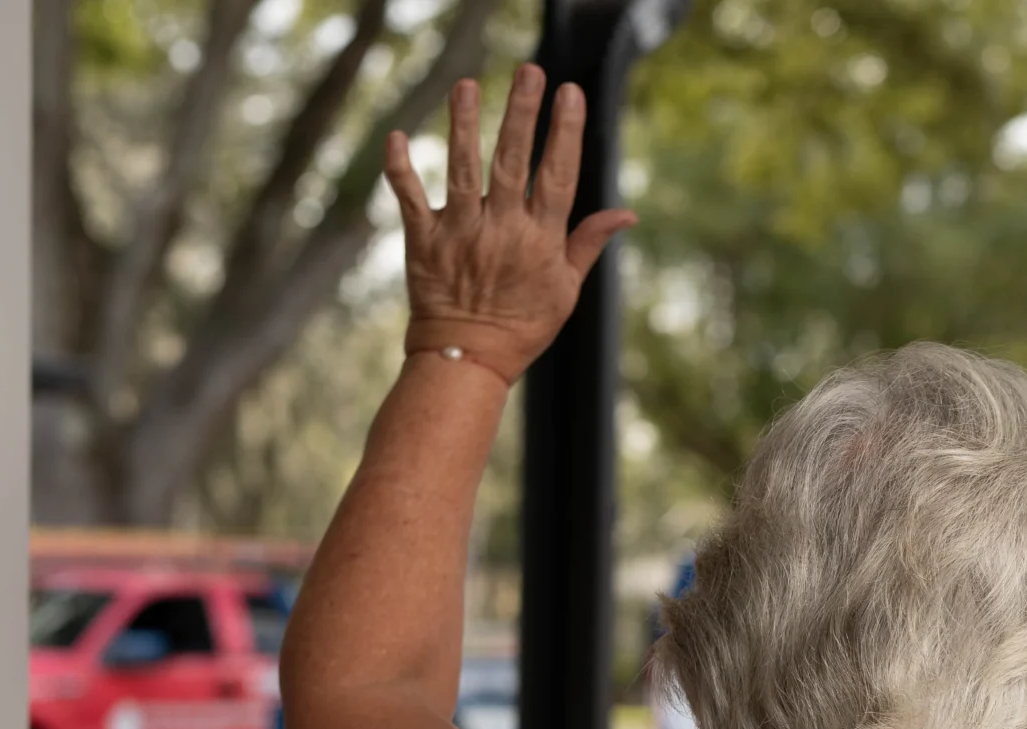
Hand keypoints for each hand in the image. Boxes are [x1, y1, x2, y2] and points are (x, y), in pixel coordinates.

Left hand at [382, 67, 635, 382]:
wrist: (466, 360)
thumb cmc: (522, 326)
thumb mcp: (567, 290)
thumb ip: (589, 243)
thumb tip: (627, 213)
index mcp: (539, 241)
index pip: (557, 177)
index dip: (564, 133)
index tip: (570, 94)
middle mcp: (501, 231)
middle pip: (512, 162)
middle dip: (521, 114)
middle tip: (528, 70)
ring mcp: (460, 233)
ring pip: (462, 170)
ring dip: (464, 126)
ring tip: (467, 86)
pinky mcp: (422, 241)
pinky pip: (409, 198)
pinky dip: (400, 168)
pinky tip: (398, 135)